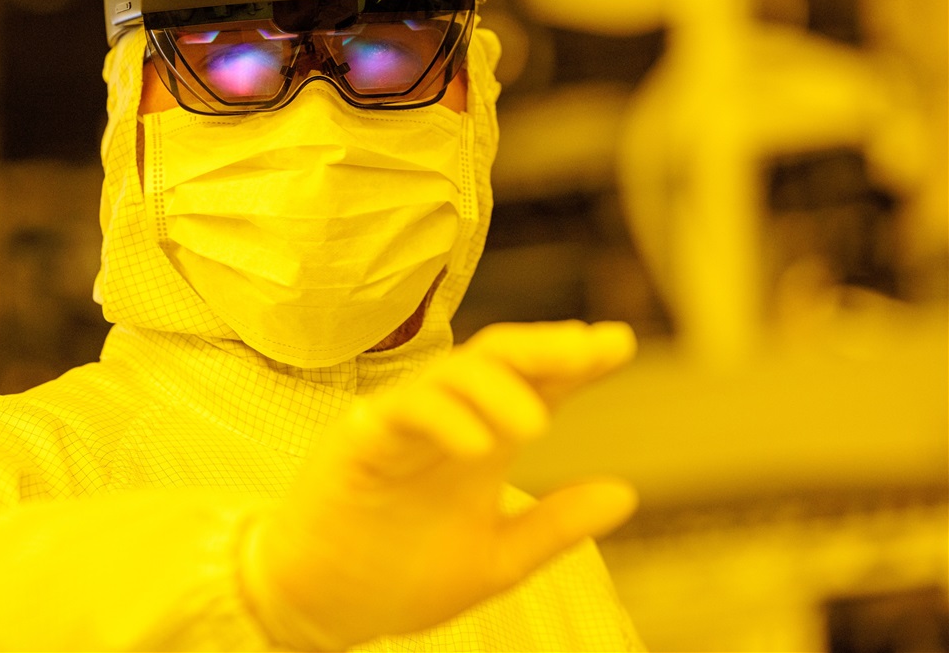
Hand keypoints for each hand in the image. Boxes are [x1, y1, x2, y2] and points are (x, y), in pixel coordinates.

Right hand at [241, 321, 639, 649]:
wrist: (325, 606)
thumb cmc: (402, 575)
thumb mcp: (497, 558)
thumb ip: (556, 526)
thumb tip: (626, 494)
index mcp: (484, 440)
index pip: (535, 384)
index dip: (576, 362)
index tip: (619, 345)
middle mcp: (447, 420)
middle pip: (497, 358)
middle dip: (546, 347)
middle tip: (593, 349)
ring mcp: (401, 423)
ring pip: (451, 373)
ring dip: (498, 387)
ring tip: (537, 424)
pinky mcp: (358, 439)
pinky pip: (402, 410)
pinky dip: (443, 419)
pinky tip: (478, 447)